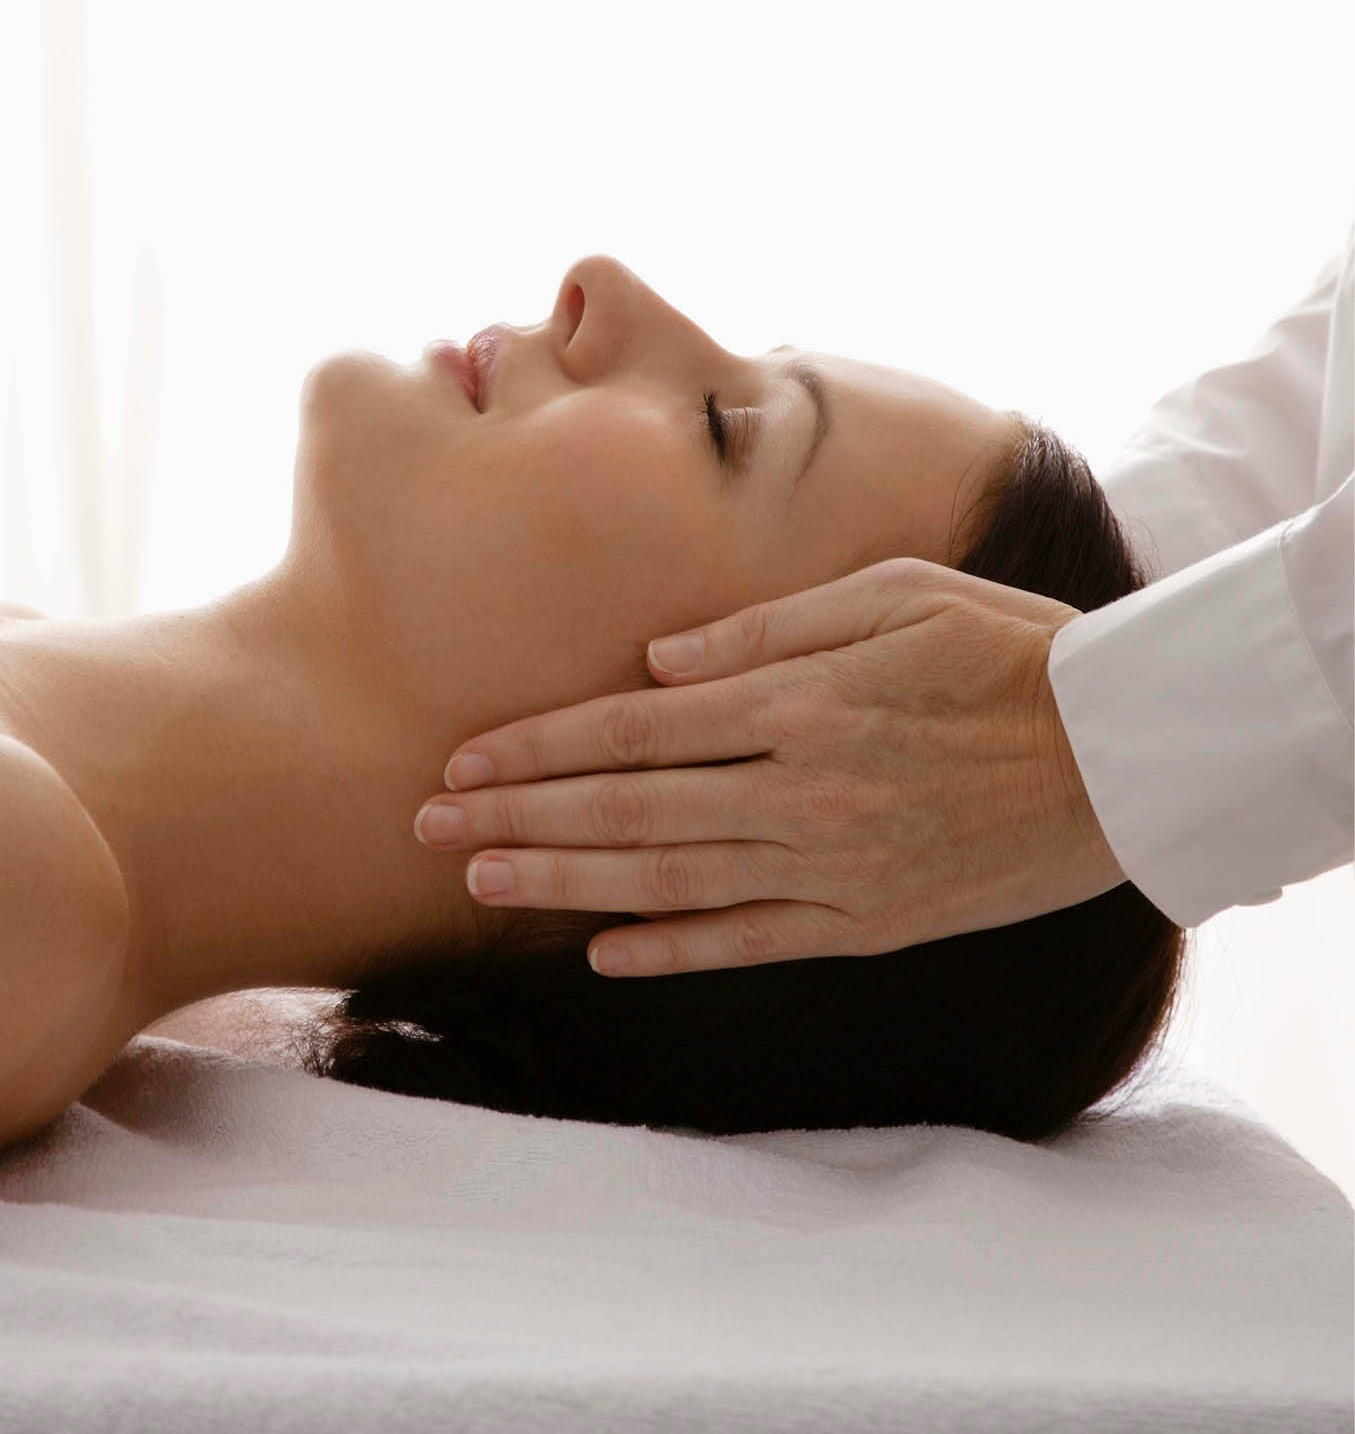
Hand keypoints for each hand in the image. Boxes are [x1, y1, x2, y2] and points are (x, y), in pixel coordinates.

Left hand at [412, 558, 1128, 975]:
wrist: (1125, 753)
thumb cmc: (1004, 650)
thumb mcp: (891, 596)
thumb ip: (763, 625)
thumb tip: (653, 660)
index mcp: (800, 700)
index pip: (634, 730)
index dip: (537, 747)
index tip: (462, 758)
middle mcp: (801, 789)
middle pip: (627, 811)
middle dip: (516, 817)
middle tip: (424, 826)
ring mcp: (834, 866)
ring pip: (670, 882)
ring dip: (564, 885)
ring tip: (479, 882)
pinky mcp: (870, 922)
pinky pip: (752, 941)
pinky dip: (672, 949)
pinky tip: (600, 953)